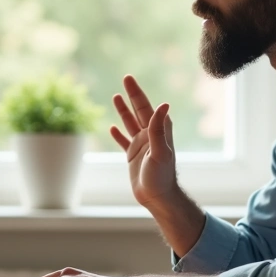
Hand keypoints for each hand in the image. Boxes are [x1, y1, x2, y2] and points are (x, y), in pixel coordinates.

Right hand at [110, 75, 178, 207]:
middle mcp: (150, 135)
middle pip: (139, 110)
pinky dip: (118, 135)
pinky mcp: (134, 157)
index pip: (146, 106)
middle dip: (132, 95)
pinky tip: (112, 129)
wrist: (158, 197)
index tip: (128, 79)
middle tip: (126, 79)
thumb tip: (163, 104)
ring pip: (130, 123)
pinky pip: (124, 142)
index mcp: (158, 131)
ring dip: (124, 111)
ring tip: (116, 97)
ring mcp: (142, 145)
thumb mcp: (160, 151)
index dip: (137, 92)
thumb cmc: (162, 176)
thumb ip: (158, 128)